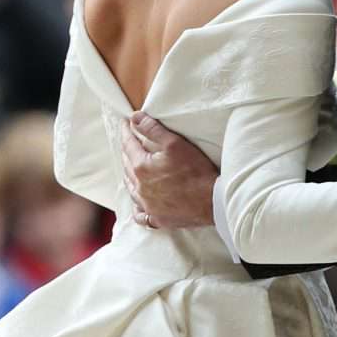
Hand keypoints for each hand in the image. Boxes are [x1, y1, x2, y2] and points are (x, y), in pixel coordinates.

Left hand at [123, 114, 217, 228]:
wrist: (212, 202)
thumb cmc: (195, 171)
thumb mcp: (175, 143)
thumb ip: (152, 129)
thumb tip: (134, 118)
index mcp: (141, 167)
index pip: (128, 145)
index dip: (126, 131)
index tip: (125, 123)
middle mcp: (140, 188)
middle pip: (127, 166)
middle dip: (127, 151)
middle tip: (130, 142)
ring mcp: (147, 206)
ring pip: (131, 189)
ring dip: (129, 176)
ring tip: (132, 168)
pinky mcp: (157, 219)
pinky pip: (139, 214)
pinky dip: (137, 206)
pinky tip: (139, 202)